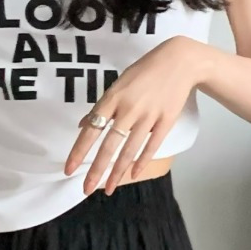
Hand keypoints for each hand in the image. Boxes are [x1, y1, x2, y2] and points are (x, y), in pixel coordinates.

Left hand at [65, 36, 206, 195]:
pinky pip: (151, 145)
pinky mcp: (166, 120)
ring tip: (109, 189)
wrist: (180, 60)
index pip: (92, 129)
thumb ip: (102, 106)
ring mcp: (148, 115)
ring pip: (129, 150)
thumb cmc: (145, 71)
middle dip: (96, 170)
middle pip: (109, 145)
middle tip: (86, 188)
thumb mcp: (119, 83)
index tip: (69, 169)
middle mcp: (128, 108)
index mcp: (113, 98)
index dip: (79, 151)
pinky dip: (142, 161)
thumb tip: (83, 124)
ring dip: (117, 172)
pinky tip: (133, 174)